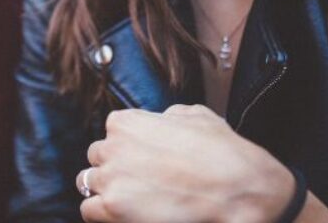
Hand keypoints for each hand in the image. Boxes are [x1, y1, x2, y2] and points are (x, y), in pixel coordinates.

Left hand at [76, 104, 294, 222]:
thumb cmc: (222, 152)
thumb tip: (162, 120)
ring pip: (88, 183)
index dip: (128, 149)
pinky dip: (103, 215)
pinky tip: (126, 216)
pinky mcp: (113, 208)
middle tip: (140, 183)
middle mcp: (112, 146)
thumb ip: (167, 116)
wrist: (239, 188)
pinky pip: (89, 211)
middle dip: (115, 169)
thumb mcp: (196, 115)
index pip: (111, 134)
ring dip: (107, 191)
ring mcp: (110, 178)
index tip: (144, 161)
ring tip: (133, 202)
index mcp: (126, 121)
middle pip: (97, 158)